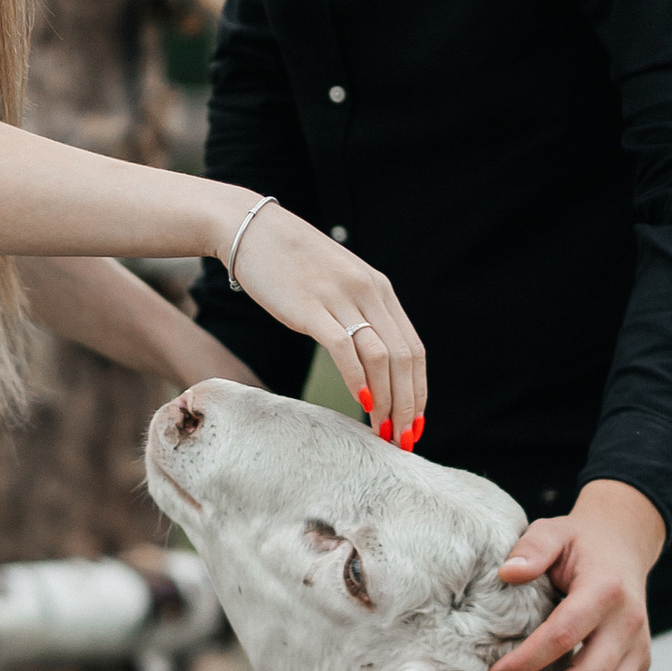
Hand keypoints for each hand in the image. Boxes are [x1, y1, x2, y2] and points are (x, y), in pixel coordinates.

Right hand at [218, 199, 428, 445]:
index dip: (419, 391)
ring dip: (387, 400)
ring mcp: (341, 299)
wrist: (252, 230)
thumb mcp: (339, 284)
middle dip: (408, 405)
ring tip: (383, 430)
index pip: (414, 349)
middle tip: (402, 440)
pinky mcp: (312, 307)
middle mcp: (368, 293)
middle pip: (403, 359)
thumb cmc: (292, 264)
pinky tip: (362, 402)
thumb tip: (373, 361)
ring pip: (381, 358)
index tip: (415, 424)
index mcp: (380, 290)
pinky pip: (345, 348)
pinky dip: (358, 379)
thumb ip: (360, 314)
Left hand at [486, 482, 667, 670]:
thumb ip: (532, 548)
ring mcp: (639, 647)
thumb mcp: (554, 531)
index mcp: (606, 589)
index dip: (528, 661)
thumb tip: (508, 574)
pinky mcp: (641, 664)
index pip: (564, 635)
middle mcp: (629, 622)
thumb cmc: (580, 543)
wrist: (623, 546)